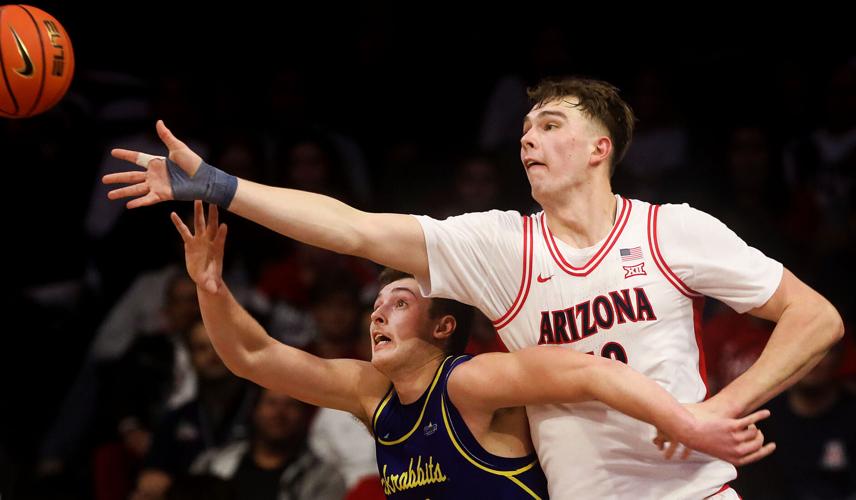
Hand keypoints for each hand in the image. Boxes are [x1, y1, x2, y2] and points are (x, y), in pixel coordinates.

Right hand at [104, 120, 202, 207]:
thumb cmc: (194, 163)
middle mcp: (154, 175)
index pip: (137, 158)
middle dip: (117, 178)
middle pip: (131, 176)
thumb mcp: (178, 148)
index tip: (113, 152)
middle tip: (104, 179)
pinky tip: (128, 205)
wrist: (204, 179)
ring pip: (135, 189)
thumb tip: (158, 121)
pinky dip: (139, 202)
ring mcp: (157, 186)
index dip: (125, 155)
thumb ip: (166, 136)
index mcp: (157, 162)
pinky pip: (148, 199)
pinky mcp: (163, 195)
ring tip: (109, 195)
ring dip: (122, 192)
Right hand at [171, 200, 226, 293]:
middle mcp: (209, 242)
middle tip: (214, 201)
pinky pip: (184, 231)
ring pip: (199, 224)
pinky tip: (173, 214)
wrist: (205, 277)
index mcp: (217, 250)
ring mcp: (200, 240)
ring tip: (197, 199)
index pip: (221, 240)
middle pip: (212, 226)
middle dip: (213, 215)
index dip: (222, 234)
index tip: (225, 225)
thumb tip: (214, 291)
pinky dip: (178, 223)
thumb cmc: (210, 279)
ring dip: (199, 212)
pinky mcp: (190, 243)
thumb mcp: (210, 284)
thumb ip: (212, 286)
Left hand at [654, 404, 775, 465]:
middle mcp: (737, 450)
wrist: (691, 432)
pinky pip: (752, 420)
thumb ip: (736, 452)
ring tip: (747, 423)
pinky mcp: (732, 426)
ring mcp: (735, 438)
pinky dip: (761, 416)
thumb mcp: (721, 452)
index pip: (757, 455)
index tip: (772, 445)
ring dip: (753, 426)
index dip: (766, 450)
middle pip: (758, 443)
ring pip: (754, 431)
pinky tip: (767, 413)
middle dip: (759, 436)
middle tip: (756, 430)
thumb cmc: (705, 441)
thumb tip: (753, 448)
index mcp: (736, 459)